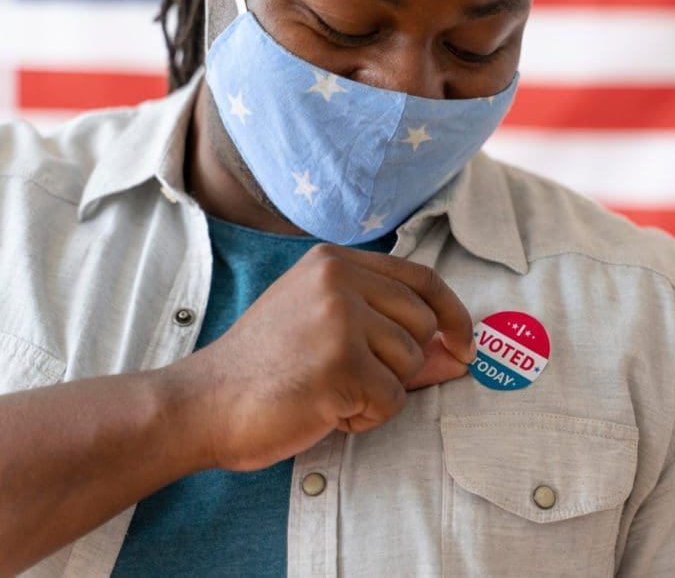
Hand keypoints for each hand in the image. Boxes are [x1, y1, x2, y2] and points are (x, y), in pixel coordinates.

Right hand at [173, 244, 474, 471]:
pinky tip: (324, 411)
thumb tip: (462, 353)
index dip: (453, 313)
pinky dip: (365, 418)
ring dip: (379, 393)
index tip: (464, 343)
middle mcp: (338, 280)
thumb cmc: (265, 370)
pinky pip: (392, 401)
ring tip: (328, 393)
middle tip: (349, 380)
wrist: (202, 404)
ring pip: (411, 365)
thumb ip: (391, 331)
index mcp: (333, 262)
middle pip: (422, 326)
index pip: (422, 278)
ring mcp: (339, 319)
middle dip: (401, 365)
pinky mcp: (340, 364)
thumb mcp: (326, 330)